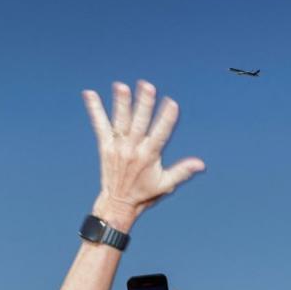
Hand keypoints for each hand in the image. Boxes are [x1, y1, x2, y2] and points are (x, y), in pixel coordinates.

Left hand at [84, 80, 205, 230]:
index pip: (160, 134)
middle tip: (147, 86)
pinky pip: (100, 125)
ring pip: (120, 121)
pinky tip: (90, 93)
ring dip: (121, 103)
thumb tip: (200, 164)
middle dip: (144, 104)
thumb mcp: (166, 184)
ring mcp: (118, 147)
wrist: (118, 203)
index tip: (172, 103)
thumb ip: (182, 171)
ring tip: (121, 86)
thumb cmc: (145, 194)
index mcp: (149, 156)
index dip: (166, 119)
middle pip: (139, 123)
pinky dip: (95, 109)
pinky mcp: (105, 146)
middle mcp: (132, 149)